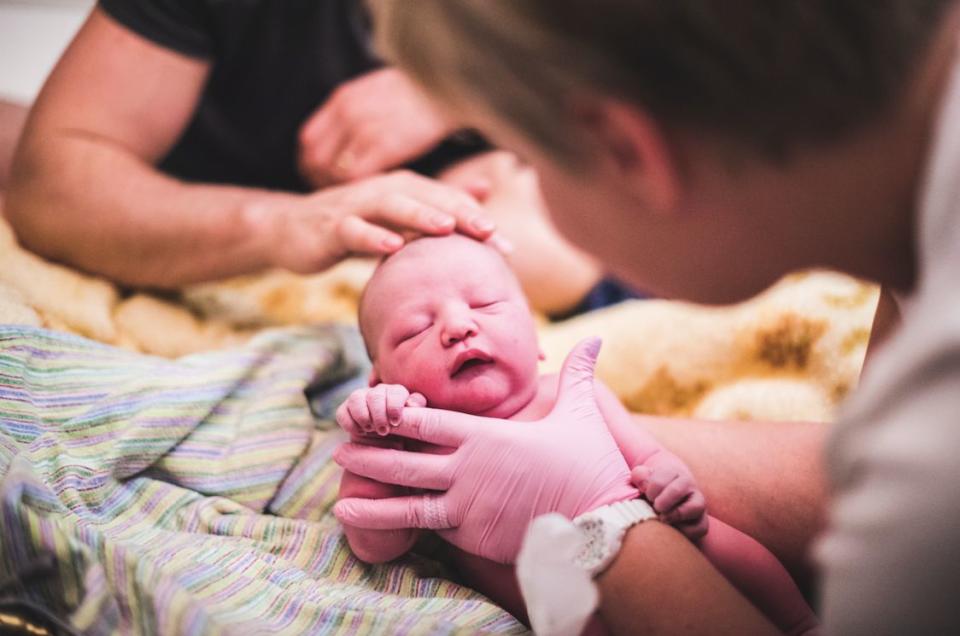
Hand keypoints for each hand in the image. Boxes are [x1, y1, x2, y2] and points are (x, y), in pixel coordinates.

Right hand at [253, 170, 495, 273]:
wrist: (290, 229)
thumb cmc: (353, 223)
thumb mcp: (399, 214)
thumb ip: (438, 203)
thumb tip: (485, 190)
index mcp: (404, 188)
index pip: (446, 200)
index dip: (476, 218)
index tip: (506, 244)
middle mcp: (383, 190)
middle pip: (426, 197)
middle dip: (459, 212)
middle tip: (490, 231)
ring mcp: (355, 206)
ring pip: (391, 206)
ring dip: (420, 215)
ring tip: (448, 228)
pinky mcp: (331, 226)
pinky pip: (352, 230)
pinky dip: (372, 236)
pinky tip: (392, 246)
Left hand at [299, 68, 455, 187]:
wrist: (449, 84)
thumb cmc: (420, 93)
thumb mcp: (377, 91)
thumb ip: (356, 112)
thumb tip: (345, 137)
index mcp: (343, 99)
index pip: (308, 140)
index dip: (311, 164)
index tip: (321, 178)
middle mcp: (347, 113)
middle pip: (313, 158)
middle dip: (318, 181)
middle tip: (334, 195)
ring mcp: (363, 128)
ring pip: (332, 170)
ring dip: (338, 189)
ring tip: (352, 199)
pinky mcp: (384, 145)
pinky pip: (355, 175)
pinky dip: (357, 189)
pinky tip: (370, 195)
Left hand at [331, 338, 639, 563]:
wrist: (599, 523)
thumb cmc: (589, 466)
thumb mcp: (580, 414)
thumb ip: (576, 375)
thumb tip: (595, 340)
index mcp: (485, 436)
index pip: (427, 421)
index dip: (396, 414)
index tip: (373, 406)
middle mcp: (466, 468)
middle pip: (405, 458)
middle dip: (371, 453)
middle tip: (340, 447)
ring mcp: (464, 504)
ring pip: (406, 498)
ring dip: (372, 494)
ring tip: (341, 496)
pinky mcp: (470, 534)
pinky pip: (427, 527)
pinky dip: (397, 525)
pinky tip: (375, 527)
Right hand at [336, 384, 426, 436]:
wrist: (387, 447)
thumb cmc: (407, 433)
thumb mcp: (416, 423)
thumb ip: (417, 411)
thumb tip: (411, 404)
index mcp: (397, 393)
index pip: (395, 392)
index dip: (394, 406)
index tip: (395, 422)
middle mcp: (378, 393)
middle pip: (375, 395)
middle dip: (378, 414)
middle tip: (383, 430)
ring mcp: (360, 399)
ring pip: (356, 398)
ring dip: (363, 416)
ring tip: (370, 429)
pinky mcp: (346, 411)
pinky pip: (342, 412)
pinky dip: (349, 423)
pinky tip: (359, 432)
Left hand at [632, 451, 707, 540]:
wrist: (668, 492)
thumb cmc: (652, 486)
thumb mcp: (644, 476)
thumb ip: (640, 476)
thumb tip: (644, 486)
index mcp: (673, 472)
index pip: (660, 480)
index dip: (650, 491)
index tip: (647, 497)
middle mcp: (689, 485)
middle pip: (677, 491)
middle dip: (662, 501)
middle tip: (654, 508)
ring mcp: (698, 502)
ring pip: (696, 507)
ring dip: (676, 514)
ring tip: (663, 518)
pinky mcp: (702, 520)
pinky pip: (700, 527)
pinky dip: (687, 531)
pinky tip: (673, 530)